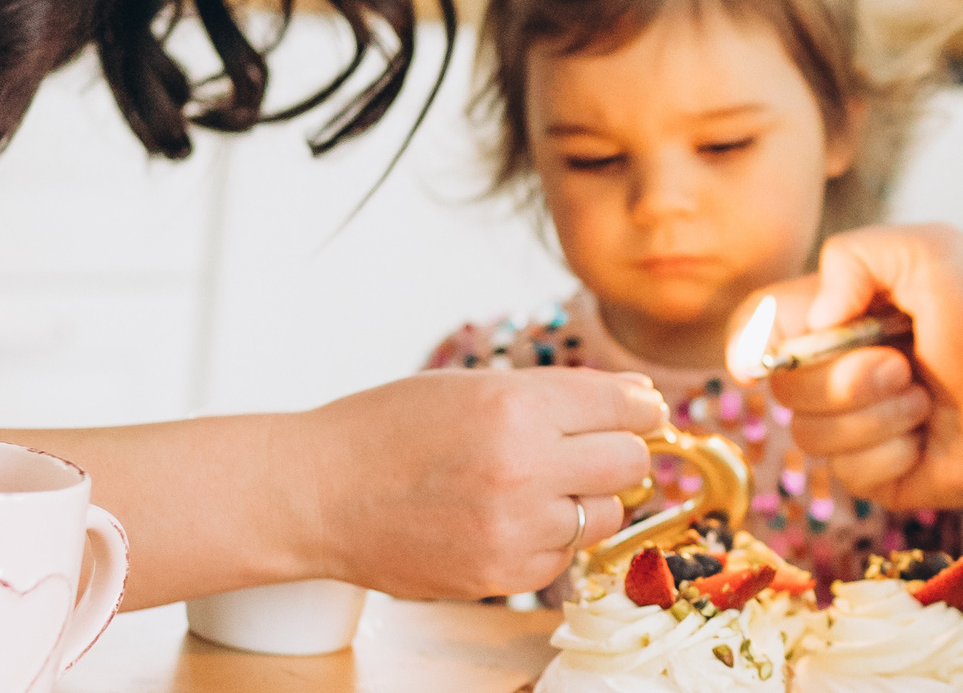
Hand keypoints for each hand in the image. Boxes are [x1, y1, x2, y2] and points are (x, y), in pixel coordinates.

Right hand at [297, 367, 661, 597]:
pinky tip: (508, 519)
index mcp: (517, 406)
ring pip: (605, 514)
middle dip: (619, 451)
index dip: (641, 406)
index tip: (642, 411)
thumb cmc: (391, 428)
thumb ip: (556, 394)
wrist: (319, 493)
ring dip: (585, 499)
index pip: (626, 405)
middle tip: (589, 448)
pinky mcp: (500, 575)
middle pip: (630, 461)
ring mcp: (514, 529)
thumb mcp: (474, 386)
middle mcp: (524, 468)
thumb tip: (639, 397)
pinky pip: (565, 557)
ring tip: (534, 485)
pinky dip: (550, 540)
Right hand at [759, 223, 962, 509]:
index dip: (751, 343)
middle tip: (902, 365)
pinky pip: (847, 475)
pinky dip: (893, 454)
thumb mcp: (933, 254)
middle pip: (782, 386)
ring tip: (925, 399)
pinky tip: (927, 438)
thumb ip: (857, 256)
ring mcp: (854, 423)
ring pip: (809, 436)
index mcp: (840, 310)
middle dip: (844, 378)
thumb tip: (813, 316)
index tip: (764, 358)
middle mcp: (838, 366)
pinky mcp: (874, 473)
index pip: (759, 323)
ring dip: (877, 417)